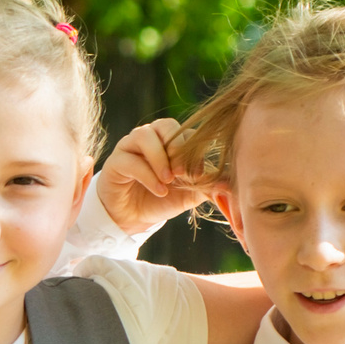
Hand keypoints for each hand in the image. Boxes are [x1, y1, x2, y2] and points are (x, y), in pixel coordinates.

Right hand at [98, 117, 212, 240]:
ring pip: (145, 136)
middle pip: (166, 125)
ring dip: (160, 158)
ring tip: (168, 180)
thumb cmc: (162, 200)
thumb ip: (207, 185)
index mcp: (171, 139)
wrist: (133, 218)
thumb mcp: (189, 194)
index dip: (195, 151)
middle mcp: (150, 136)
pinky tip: (158, 191)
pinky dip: (148, 175)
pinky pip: (131, 160)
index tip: (199, 175)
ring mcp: (130, 146)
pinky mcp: (115, 161)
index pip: (187, 133)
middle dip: (178, 148)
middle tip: (183, 173)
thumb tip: (229, 184)